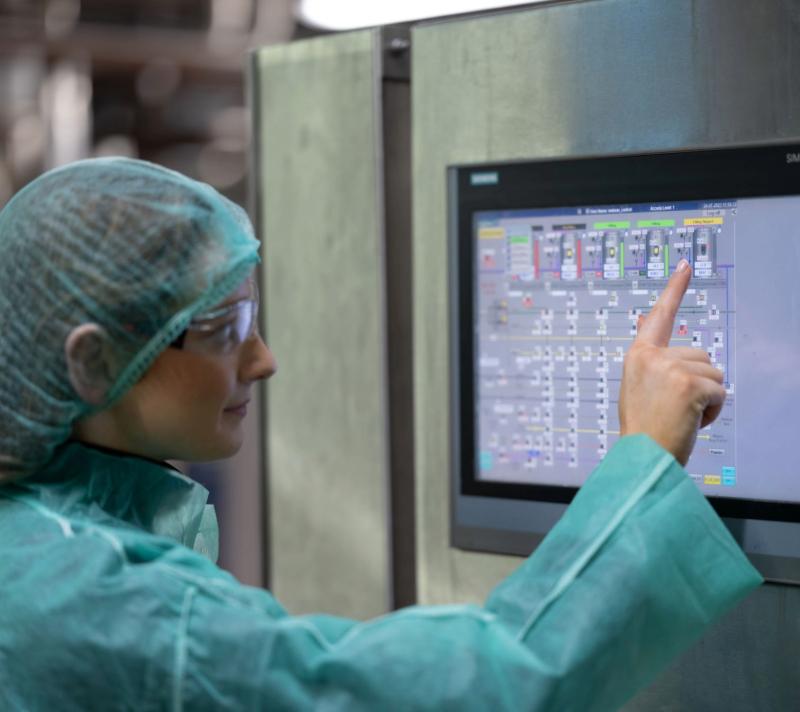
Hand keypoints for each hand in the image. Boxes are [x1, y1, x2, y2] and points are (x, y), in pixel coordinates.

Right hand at [618, 259, 726, 465]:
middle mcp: (652, 356)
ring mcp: (670, 368)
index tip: (686, 265)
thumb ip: (652, 360)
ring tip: (682, 416)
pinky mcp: (689, 384)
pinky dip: (713, 410)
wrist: (641, 457)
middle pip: (701, 354)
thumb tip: (656, 330)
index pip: (659, 315)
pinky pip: (720, 391)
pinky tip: (692, 421)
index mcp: (638, 356)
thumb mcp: (639, 387)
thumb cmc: (643, 429)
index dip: (674, 289)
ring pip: (714, 372)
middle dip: (700, 382)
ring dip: (707, 397)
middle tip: (677, 408)